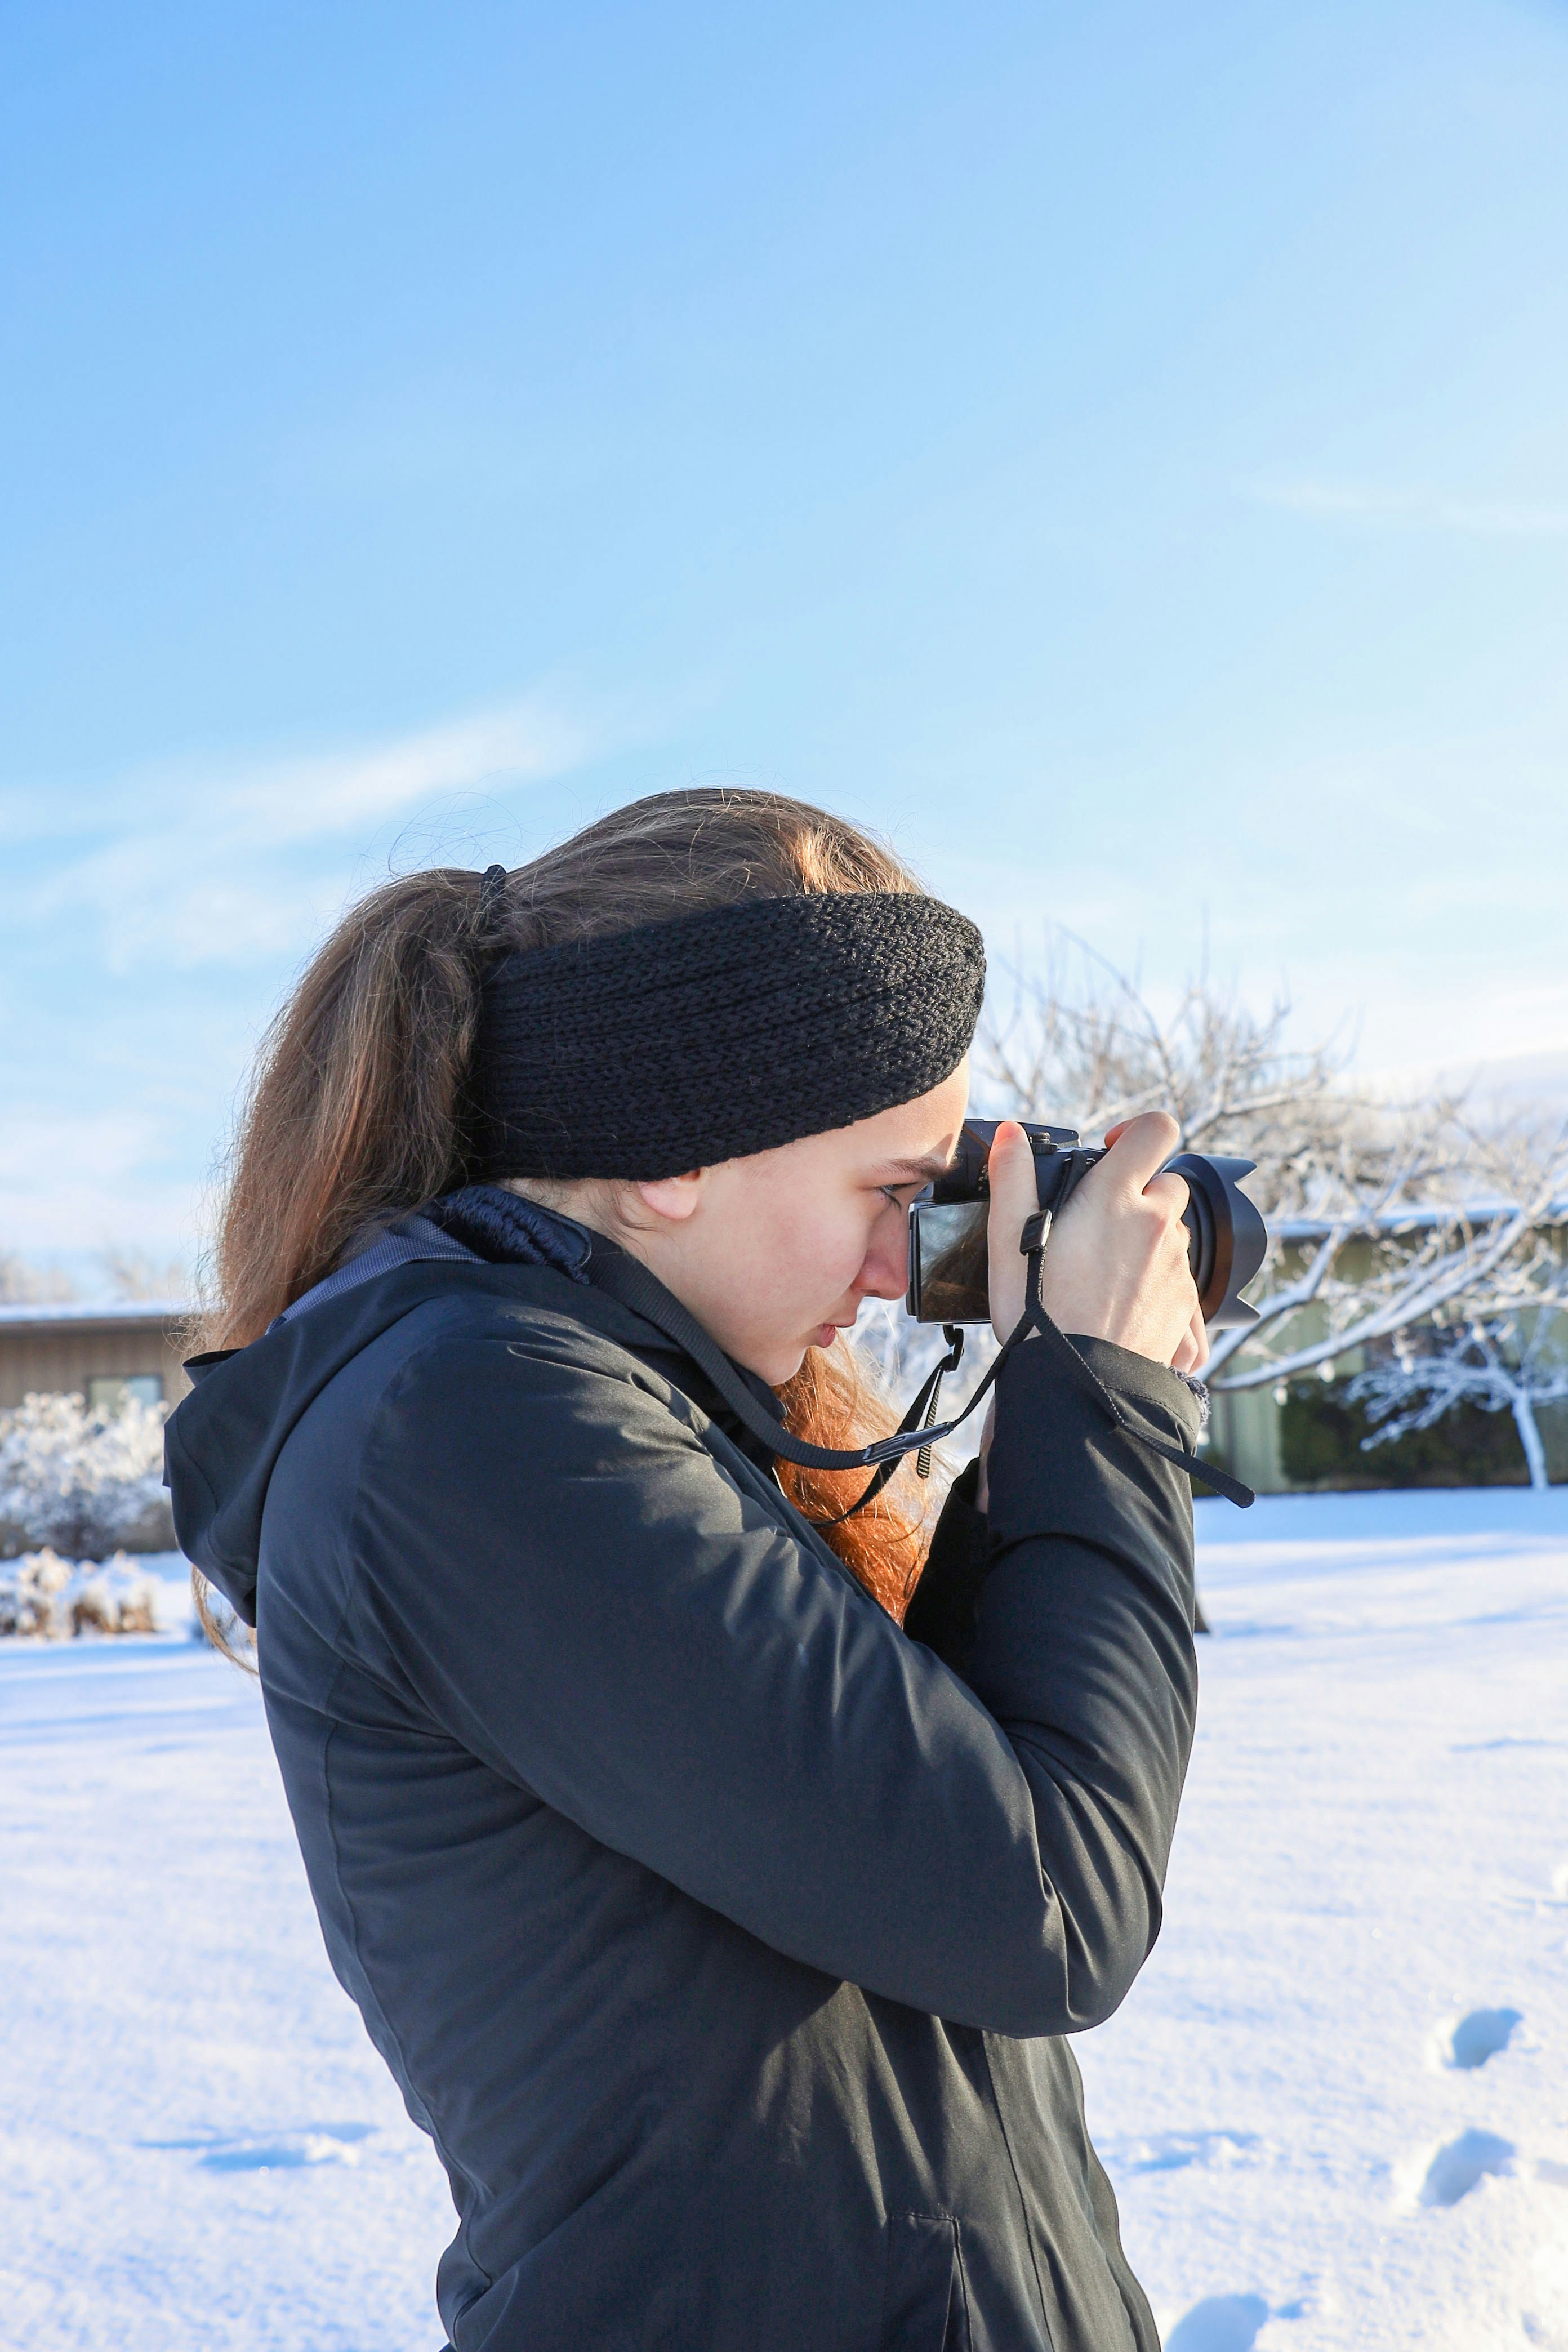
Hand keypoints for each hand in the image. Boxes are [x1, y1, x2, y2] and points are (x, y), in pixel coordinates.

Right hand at [985, 1114, 1206, 1374]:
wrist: (1076, 1386)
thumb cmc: (1037, 1315)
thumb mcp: (1007, 1242)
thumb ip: (1012, 1178)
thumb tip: (1011, 1136)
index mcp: (1116, 1197)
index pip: (1157, 1128)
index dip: (1137, 1131)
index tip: (1114, 1151)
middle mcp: (1157, 1225)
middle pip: (1168, 1184)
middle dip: (1140, 1195)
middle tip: (1099, 1225)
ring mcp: (1176, 1265)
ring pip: (1172, 1233)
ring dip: (1147, 1240)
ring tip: (1104, 1273)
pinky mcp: (1186, 1303)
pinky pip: (1179, 1277)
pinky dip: (1156, 1281)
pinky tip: (1121, 1303)